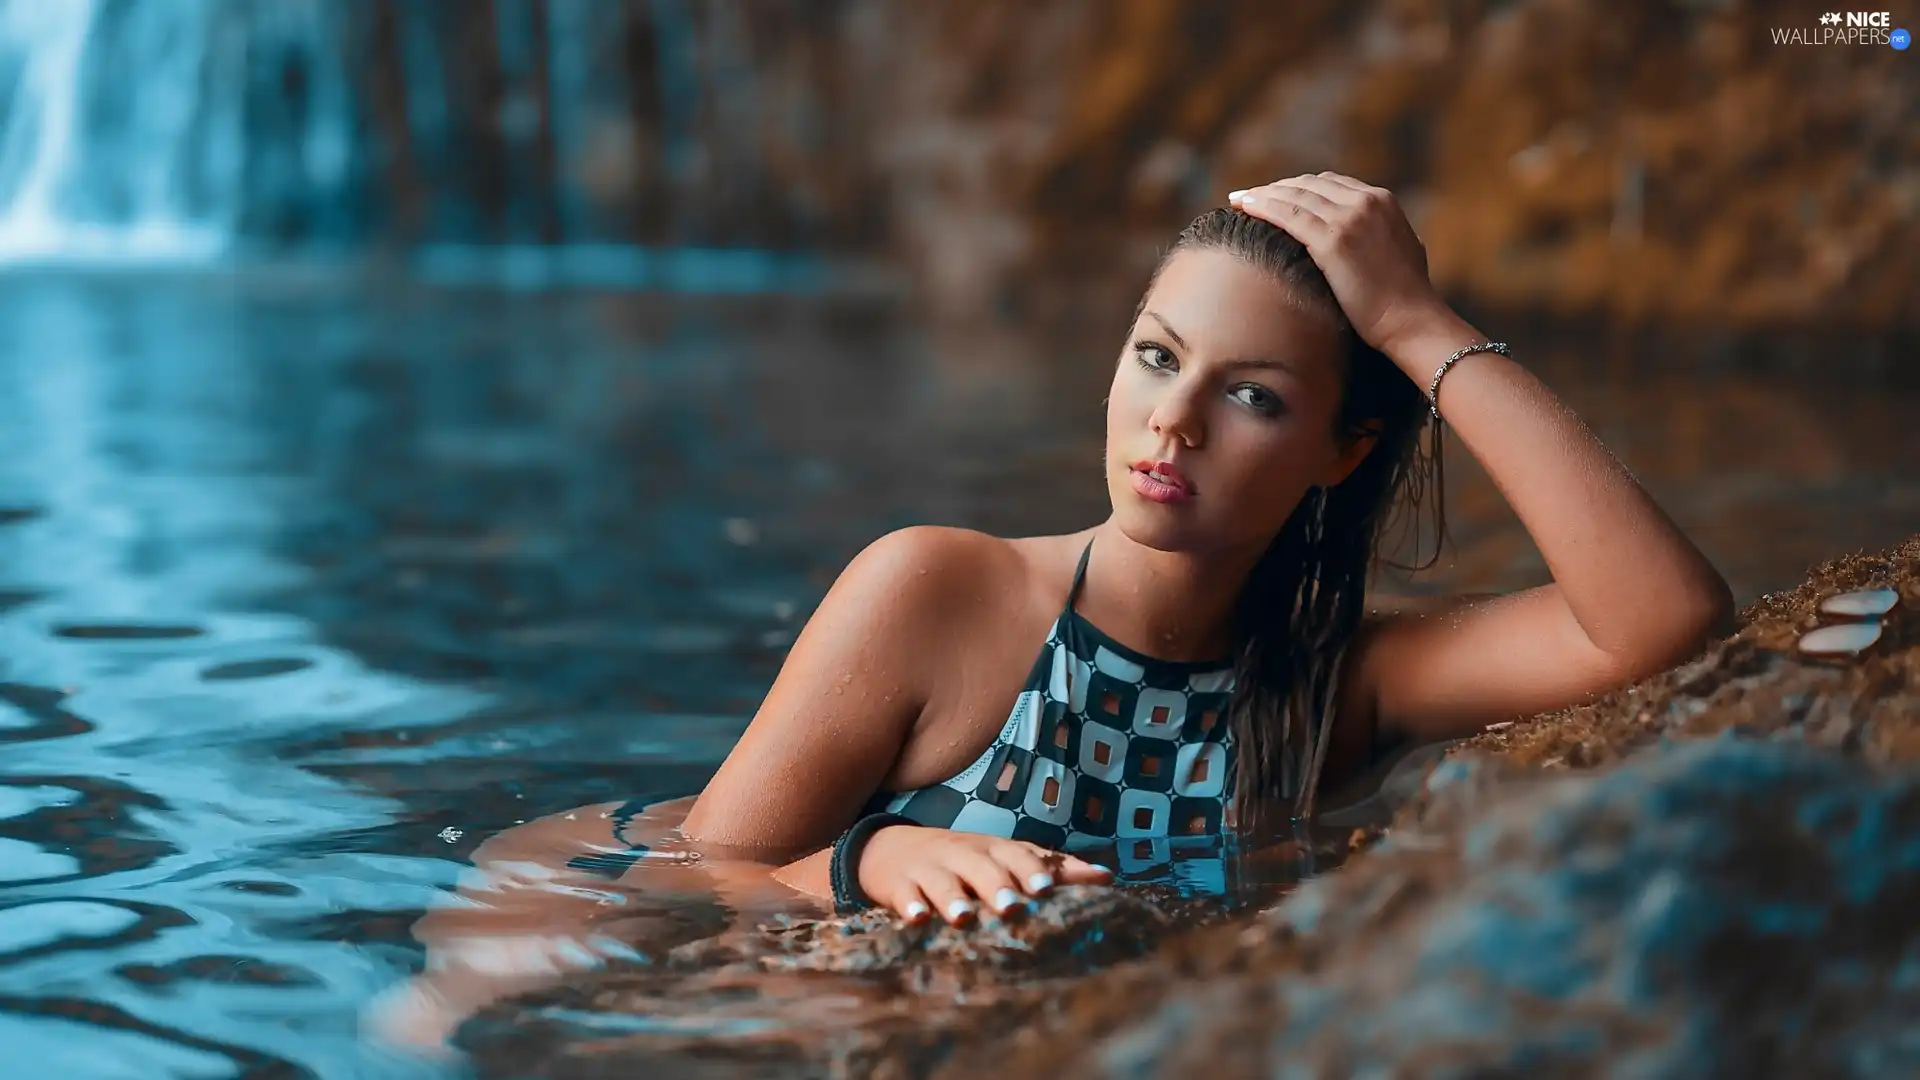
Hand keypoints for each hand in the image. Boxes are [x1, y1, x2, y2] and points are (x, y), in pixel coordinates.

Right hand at [857, 825, 1111, 925]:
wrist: (890, 848)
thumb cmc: (963, 860)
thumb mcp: (1004, 857)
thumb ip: (1053, 867)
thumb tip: (1106, 876)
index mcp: (992, 849)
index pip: (1014, 854)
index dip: (1029, 868)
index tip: (1045, 887)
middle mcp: (962, 855)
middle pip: (980, 865)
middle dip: (995, 884)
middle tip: (1011, 906)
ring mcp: (929, 868)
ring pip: (942, 880)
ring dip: (952, 896)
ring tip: (963, 917)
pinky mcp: (898, 884)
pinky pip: (903, 894)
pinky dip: (910, 905)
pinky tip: (917, 919)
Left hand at [1228, 173, 1450, 360]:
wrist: (1412, 320)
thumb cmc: (1405, 297)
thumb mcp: (1400, 249)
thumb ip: (1379, 233)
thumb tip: (1366, 236)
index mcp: (1382, 200)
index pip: (1329, 183)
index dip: (1297, 188)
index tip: (1275, 195)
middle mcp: (1366, 201)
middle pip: (1308, 184)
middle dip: (1276, 188)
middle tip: (1249, 196)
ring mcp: (1350, 218)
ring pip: (1294, 195)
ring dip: (1262, 194)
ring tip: (1239, 199)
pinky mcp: (1333, 240)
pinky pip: (1288, 214)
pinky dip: (1263, 206)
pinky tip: (1244, 208)